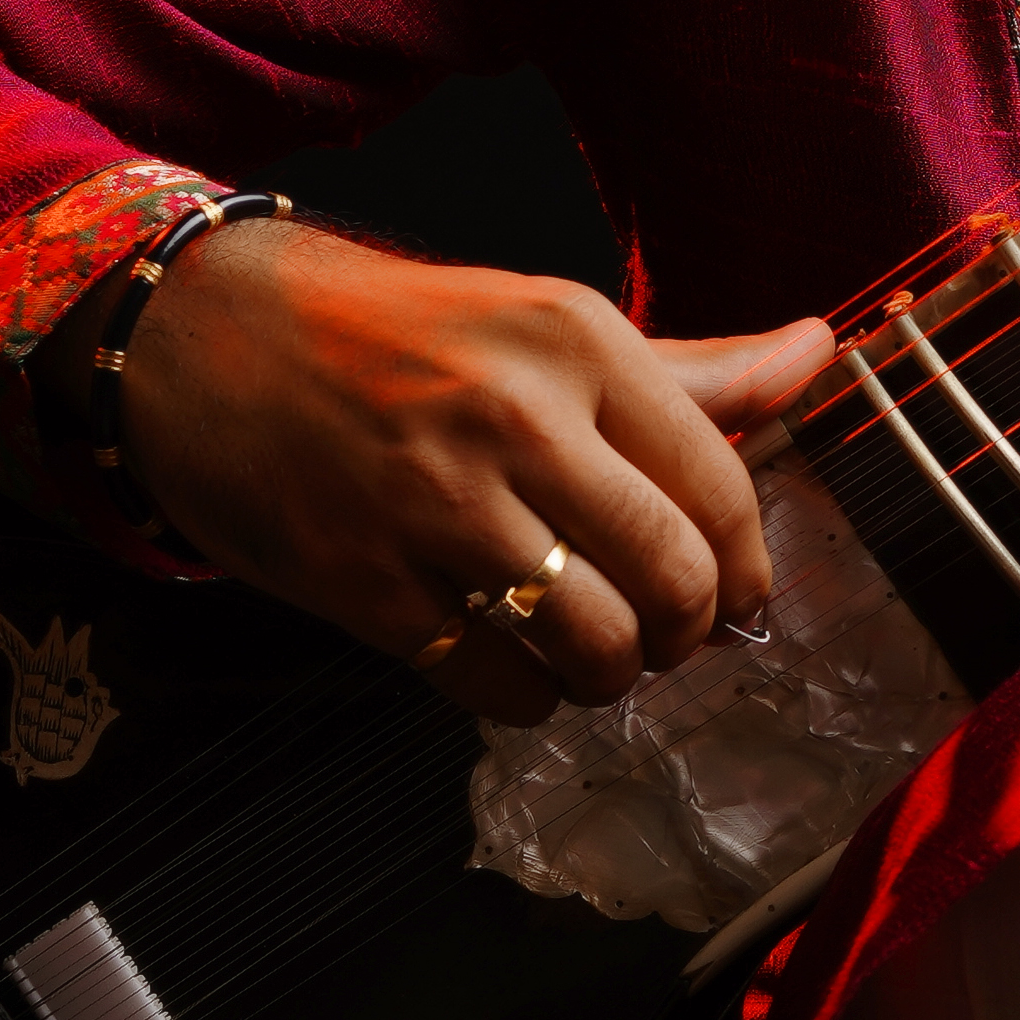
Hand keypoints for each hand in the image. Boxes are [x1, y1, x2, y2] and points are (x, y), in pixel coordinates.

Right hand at [116, 219, 836, 722]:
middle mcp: (514, 419)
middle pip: (673, 578)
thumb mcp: (543, 321)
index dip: (748, 565)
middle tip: (669, 636)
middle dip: (690, 633)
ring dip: (614, 677)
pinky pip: (496, 684)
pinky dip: (530, 699)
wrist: (200, 336)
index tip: (738, 593)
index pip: (721, 486)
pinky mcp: (364, 582)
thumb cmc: (392, 333)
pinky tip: (519, 670)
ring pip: (595, 645)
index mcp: (574, 342)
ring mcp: (433, 507)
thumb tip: (819, 353)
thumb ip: (688, 366)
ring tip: (599, 658)